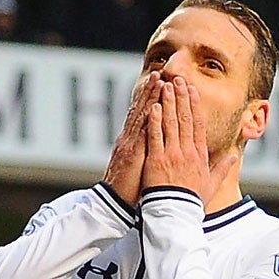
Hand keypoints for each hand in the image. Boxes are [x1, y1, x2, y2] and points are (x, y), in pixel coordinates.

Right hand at [102, 72, 158, 206]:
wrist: (115, 205)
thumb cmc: (131, 190)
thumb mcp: (141, 168)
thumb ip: (148, 154)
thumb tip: (158, 147)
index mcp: (134, 143)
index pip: (145, 117)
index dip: (153, 100)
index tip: (163, 84)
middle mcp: (130, 139)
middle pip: (142, 110)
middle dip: (151, 91)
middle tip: (160, 73)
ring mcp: (130, 145)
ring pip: (140, 116)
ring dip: (148, 97)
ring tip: (157, 79)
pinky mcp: (131, 154)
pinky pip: (140, 133)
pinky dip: (146, 118)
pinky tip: (152, 106)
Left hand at [144, 78, 239, 206]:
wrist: (176, 215)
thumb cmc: (192, 202)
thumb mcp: (212, 185)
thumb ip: (222, 168)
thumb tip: (234, 155)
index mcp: (200, 156)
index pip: (198, 125)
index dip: (195, 105)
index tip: (192, 91)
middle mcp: (187, 152)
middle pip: (185, 118)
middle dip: (182, 97)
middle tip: (178, 79)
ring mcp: (172, 155)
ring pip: (171, 123)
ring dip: (169, 102)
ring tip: (166, 85)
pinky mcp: (157, 160)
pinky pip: (155, 135)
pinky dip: (155, 120)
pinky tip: (154, 105)